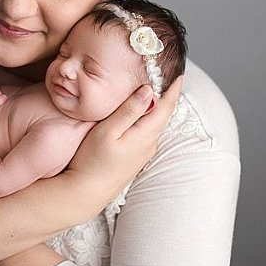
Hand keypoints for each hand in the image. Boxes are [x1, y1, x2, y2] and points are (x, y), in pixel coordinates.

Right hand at [66, 77, 182, 197]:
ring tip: (151, 89)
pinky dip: (145, 118)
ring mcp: (143, 152)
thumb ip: (128, 111)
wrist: (86, 192)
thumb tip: (148, 91)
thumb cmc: (92, 160)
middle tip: (164, 75)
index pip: (165, 106)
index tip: (179, 73)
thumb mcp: (107, 131)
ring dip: (154, 106)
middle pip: (161, 114)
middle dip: (164, 94)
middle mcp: (149, 144)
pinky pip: (145, 132)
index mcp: (145, 134)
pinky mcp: (135, 157)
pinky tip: (137, 113)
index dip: (172, 88)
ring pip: (153, 123)